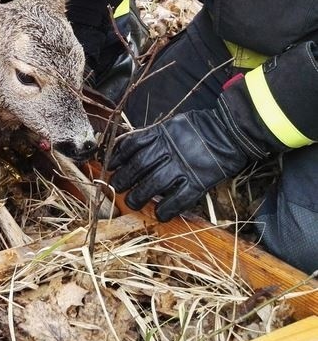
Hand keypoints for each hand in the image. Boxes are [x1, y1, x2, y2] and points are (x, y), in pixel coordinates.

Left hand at [107, 108, 255, 220]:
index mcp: (161, 134)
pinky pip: (180, 199)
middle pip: (139, 167)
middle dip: (124, 179)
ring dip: (139, 196)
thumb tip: (127, 146)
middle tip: (115, 187)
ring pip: (154, 184)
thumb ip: (152, 135)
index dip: (118, 157)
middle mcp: (169, 150)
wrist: (229, 131)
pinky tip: (159, 215)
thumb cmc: (198, 128)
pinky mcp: (199, 181)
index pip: (132, 146)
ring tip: (131, 203)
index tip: (110, 166)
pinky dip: (167, 209)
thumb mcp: (171, 124)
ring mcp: (184, 167)